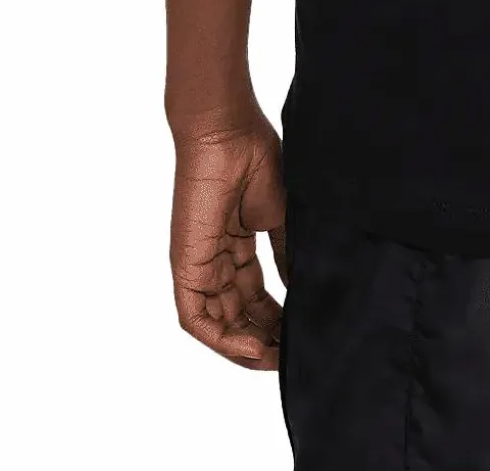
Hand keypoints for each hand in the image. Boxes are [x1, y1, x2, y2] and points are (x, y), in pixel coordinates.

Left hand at [170, 105, 288, 369]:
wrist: (228, 132)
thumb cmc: (256, 160)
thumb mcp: (281, 217)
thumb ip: (288, 256)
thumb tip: (302, 292)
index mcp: (238, 245)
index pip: (256, 298)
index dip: (278, 320)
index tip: (303, 334)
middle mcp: (216, 261)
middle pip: (239, 316)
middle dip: (266, 340)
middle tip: (294, 354)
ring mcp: (199, 266)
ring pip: (219, 325)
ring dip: (248, 348)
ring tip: (279, 358)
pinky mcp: (186, 267)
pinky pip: (198, 319)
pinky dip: (224, 341)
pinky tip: (255, 348)